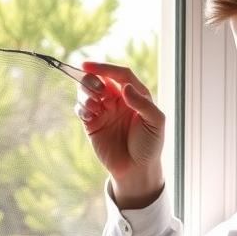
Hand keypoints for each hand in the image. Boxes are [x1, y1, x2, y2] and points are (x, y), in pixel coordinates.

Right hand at [76, 61, 164, 208]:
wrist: (136, 170)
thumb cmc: (150, 145)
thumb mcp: (155, 123)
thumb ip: (142, 103)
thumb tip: (125, 87)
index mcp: (135, 94)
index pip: (119, 74)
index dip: (104, 67)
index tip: (88, 65)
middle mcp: (118, 100)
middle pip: (99, 79)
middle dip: (92, 80)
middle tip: (97, 91)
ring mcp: (104, 111)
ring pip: (86, 91)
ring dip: (85, 93)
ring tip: (94, 106)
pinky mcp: (92, 123)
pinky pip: (81, 108)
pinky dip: (81, 107)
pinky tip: (89, 114)